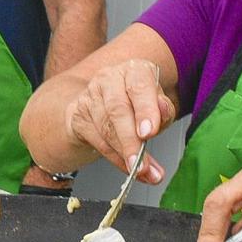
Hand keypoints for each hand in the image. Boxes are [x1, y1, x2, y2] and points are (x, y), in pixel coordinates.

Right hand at [63, 59, 175, 182]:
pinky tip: (127, 168)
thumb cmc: (137, 103)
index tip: (149, 132)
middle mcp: (109, 78)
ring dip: (124, 154)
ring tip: (141, 171)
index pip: (139, 87)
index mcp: (134, 70)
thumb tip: (162, 114)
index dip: (145, 110)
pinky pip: (97, 141)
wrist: (103, 105)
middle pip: (118, 110)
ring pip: (106, 129)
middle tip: (142, 164)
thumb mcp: (157, 105)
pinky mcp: (78, 115)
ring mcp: (90, 96)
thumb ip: (163, 110)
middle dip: (131, 140)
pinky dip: (114, 158)